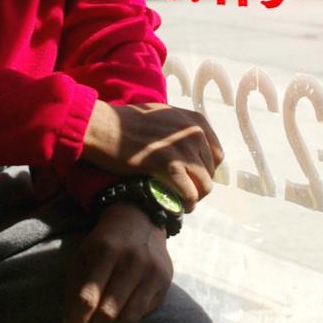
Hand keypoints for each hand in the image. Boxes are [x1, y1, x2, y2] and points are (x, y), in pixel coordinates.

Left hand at [60, 201, 174, 322]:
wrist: (139, 220)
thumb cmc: (104, 244)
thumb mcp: (83, 258)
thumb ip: (74, 293)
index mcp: (105, 251)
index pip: (88, 297)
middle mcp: (132, 260)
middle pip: (108, 311)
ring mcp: (151, 271)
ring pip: (129, 317)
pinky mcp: (165, 280)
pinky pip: (143, 313)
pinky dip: (127, 321)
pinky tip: (118, 316)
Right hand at [80, 99, 223, 205]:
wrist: (105, 127)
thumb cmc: (128, 122)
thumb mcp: (163, 114)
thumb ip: (181, 128)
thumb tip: (192, 146)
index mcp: (196, 122)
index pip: (216, 154)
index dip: (206, 170)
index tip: (194, 178)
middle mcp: (194, 134)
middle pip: (210, 172)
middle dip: (199, 184)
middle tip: (184, 192)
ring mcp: (183, 150)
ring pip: (204, 185)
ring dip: (195, 197)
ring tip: (184, 202)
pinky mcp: (169, 166)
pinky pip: (189, 194)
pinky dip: (187, 204)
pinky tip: (180, 207)